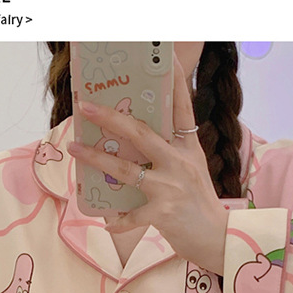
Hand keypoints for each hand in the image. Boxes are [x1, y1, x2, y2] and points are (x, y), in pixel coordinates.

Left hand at [67, 58, 228, 273]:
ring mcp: (171, 188)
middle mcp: (180, 163)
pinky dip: (116, 219)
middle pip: (141, 133)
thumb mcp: (191, 169)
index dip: (175, 80)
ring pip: (126, 169)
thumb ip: (169, 152)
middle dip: (111, 117)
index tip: (166, 54)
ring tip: (75, 149)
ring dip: (96, 158)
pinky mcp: (163, 213)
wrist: (216, 238)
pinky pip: (130, 215)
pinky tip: (104, 219)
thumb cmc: (198, 203)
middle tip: (86, 105)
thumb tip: (135, 136)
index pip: (182, 108)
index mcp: (189, 148)